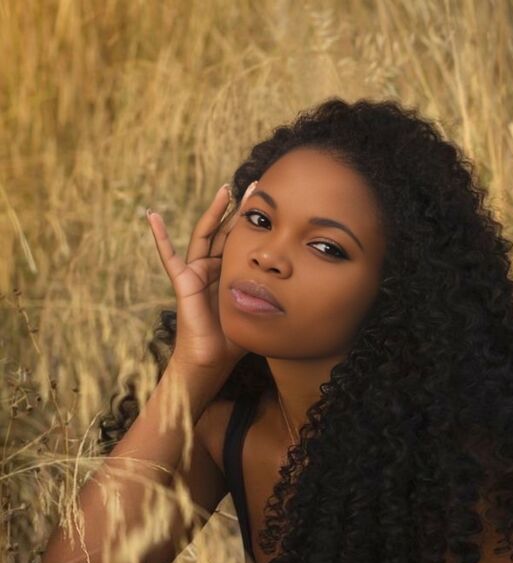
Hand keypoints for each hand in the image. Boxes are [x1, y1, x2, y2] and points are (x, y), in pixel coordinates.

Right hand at [145, 180, 257, 370]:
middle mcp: (211, 268)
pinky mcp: (183, 281)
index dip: (251, 221)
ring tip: (225, 189)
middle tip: (254, 186)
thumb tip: (293, 283)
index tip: (266, 202)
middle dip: (238, 209)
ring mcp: (195, 272)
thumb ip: (267, 294)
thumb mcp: (255, 308)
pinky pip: (169, 256)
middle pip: (225, 231)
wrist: (213, 359)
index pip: (239, 240)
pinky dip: (160, 236)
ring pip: (205, 234)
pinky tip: (152, 216)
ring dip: (214, 211)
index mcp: (227, 272)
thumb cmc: (233, 340)